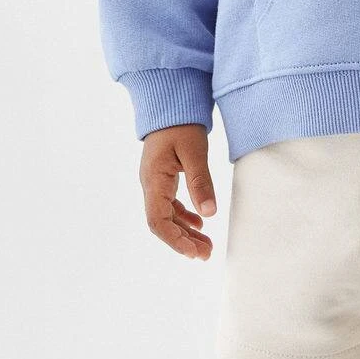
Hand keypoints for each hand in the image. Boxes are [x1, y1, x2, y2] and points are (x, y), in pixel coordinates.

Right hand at [140, 124, 216, 259]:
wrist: (170, 104)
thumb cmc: (181, 124)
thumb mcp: (195, 152)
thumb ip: (201, 182)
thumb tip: (209, 213)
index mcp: (154, 180)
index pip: (158, 221)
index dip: (175, 240)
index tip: (194, 252)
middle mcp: (150, 185)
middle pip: (162, 223)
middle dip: (183, 241)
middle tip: (207, 254)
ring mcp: (155, 183)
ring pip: (167, 216)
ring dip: (185, 232)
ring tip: (207, 245)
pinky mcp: (163, 179)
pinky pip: (170, 205)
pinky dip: (184, 217)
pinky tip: (200, 223)